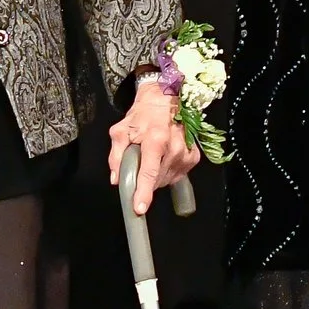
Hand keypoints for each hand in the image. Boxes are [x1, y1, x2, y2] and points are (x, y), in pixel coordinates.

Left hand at [108, 76, 197, 215]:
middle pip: (156, 180)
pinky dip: (167, 172)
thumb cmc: (143, 115)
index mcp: (155, 140)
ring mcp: (186, 153)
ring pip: (166, 180)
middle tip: (140, 160)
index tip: (140, 207)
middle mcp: (174, 147)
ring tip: (152, 156)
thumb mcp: (121, 131)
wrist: (166, 101)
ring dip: (155, 175)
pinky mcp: (193, 157)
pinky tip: (163, 158)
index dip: (143, 192)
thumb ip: (116, 156)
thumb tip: (116, 178)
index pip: (148, 172)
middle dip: (144, 179)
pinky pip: (176, 175)